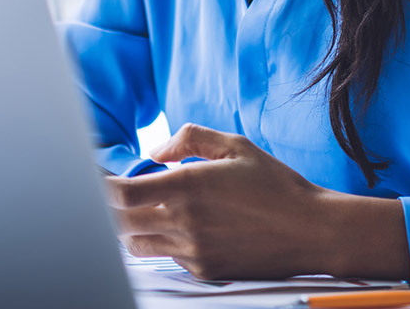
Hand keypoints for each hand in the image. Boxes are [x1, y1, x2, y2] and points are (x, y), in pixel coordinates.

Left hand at [104, 123, 333, 280]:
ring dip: (134, 228)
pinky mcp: (203, 270)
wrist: (311, 230)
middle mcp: (184, 221)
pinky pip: (169, 258)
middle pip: (119, 222)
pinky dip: (167, 244)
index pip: (120, 193)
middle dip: (112, 209)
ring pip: (137, 244)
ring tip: (152, 211)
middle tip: (119, 196)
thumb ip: (189, 139)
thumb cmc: (276, 185)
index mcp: (188, 185)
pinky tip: (190, 229)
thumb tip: (155, 153)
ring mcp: (192, 251)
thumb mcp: (236, 146)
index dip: (101, 187)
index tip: (99, 180)